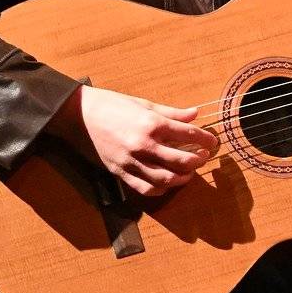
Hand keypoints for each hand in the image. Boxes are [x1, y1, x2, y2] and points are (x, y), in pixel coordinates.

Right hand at [66, 84, 220, 198]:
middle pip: (182, 160)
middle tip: (203, 157)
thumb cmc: (111, 105)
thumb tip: (194, 114)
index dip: (205, 139)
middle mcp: (144, 145)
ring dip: (182, 178)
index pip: (189, 135)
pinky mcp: (120, 172)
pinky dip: (160, 189)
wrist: (79, 115)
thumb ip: (171, 112)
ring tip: (188, 172)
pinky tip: (167, 183)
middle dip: (198, 160)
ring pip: (166, 179)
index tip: (212, 141)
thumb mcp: (143, 103)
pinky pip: (145, 188)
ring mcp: (132, 161)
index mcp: (152, 123)